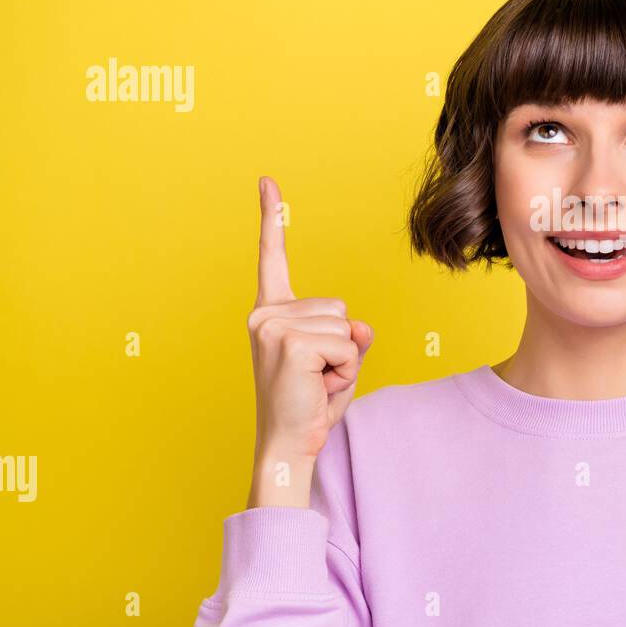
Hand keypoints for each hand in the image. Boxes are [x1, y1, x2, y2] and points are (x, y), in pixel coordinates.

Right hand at [249, 176, 372, 465]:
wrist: (289, 445)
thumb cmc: (310, 403)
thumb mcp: (338, 360)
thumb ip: (351, 335)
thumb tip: (360, 326)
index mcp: (271, 312)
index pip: (272, 257)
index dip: (272, 218)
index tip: (268, 181)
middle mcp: (265, 314)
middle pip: (340, 307)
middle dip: (342, 345)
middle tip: (315, 377)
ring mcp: (273, 326)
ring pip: (347, 327)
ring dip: (344, 360)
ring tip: (315, 383)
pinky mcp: (290, 342)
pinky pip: (348, 345)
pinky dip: (345, 370)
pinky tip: (317, 386)